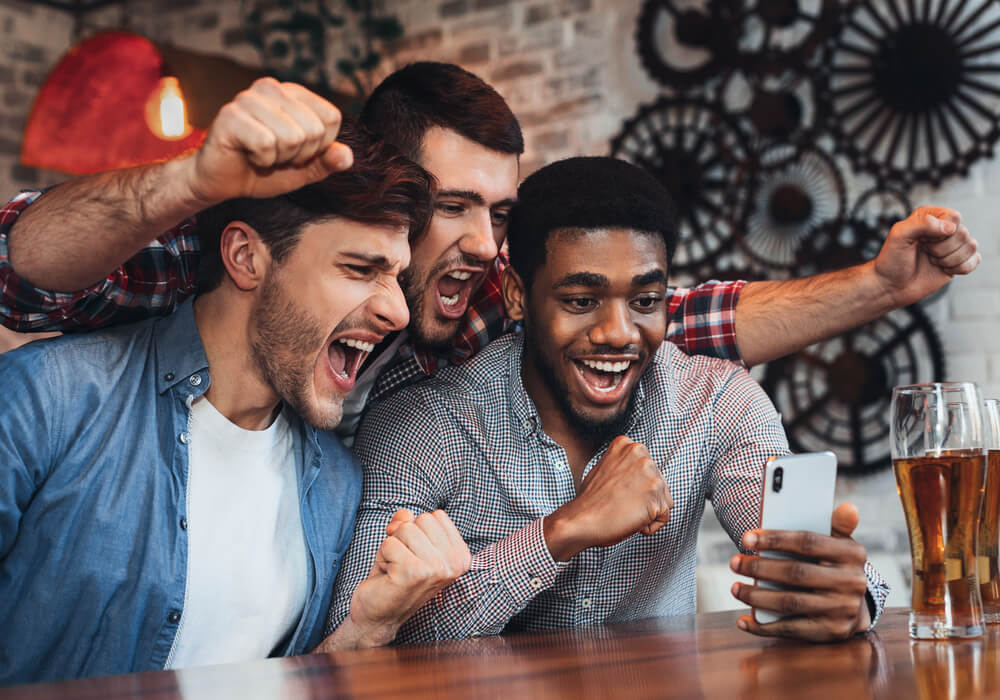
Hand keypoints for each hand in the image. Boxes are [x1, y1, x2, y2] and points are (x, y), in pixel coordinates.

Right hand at [184, 77, 352, 204]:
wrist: (222, 182)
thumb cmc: (263, 170)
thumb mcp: (304, 169)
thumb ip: (327, 161)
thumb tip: (348, 156)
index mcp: (293, 93)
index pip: (332, 118)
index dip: (320, 147)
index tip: (296, 152)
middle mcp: (271, 88)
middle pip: (314, 130)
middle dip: (298, 155)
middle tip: (275, 156)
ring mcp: (249, 99)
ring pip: (292, 138)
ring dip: (278, 158)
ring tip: (260, 155)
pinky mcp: (231, 115)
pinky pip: (266, 144)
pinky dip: (261, 161)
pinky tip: (248, 156)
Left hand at [344, 509, 471, 647]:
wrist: (379, 615)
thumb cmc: (395, 575)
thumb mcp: (405, 542)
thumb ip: (408, 521)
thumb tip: (405, 514)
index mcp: (461, 556)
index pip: (437, 515)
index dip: (418, 529)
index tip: (415, 553)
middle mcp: (455, 564)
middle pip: (423, 519)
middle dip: (404, 536)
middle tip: (403, 561)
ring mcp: (437, 569)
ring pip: (405, 529)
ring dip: (393, 547)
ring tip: (396, 568)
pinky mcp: (414, 573)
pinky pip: (390, 543)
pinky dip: (383, 557)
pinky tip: (389, 575)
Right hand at [543, 436, 672, 561]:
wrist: (580, 519)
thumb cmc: (590, 500)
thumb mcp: (604, 467)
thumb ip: (625, 465)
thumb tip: (638, 475)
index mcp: (628, 445)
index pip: (649, 469)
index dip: (636, 486)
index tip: (618, 491)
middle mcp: (641, 454)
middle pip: (660, 484)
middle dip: (645, 498)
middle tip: (620, 503)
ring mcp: (650, 474)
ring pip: (664, 500)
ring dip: (648, 512)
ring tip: (625, 510)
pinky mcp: (655, 496)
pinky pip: (664, 517)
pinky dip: (649, 525)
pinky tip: (630, 520)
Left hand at [728, 503, 870, 642]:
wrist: (857, 605)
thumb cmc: (836, 564)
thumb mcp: (840, 543)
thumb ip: (838, 524)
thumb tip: (848, 507)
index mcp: (852, 554)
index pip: (807, 542)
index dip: (774, 539)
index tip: (746, 538)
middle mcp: (851, 583)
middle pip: (796, 573)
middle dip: (760, 568)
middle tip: (735, 563)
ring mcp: (842, 610)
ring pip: (790, 602)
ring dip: (757, 596)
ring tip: (735, 588)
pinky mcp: (831, 632)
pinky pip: (791, 630)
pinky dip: (763, 627)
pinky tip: (743, 620)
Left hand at [873, 205, 979, 307]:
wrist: (891, 285)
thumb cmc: (891, 260)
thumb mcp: (899, 235)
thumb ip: (922, 224)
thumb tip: (950, 228)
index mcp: (931, 216)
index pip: (953, 217)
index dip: (941, 232)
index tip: (923, 241)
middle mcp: (944, 229)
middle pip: (963, 233)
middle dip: (942, 248)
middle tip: (925, 253)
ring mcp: (952, 245)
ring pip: (971, 246)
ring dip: (949, 259)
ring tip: (932, 261)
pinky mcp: (958, 261)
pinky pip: (975, 261)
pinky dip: (960, 268)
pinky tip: (943, 269)